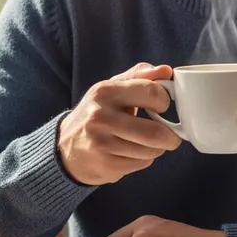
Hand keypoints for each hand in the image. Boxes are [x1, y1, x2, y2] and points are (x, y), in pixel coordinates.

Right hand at [57, 63, 182, 185]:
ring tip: (147, 143)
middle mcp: (100, 117)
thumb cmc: (96, 113)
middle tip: (171, 136)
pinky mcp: (106, 165)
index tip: (163, 106)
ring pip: (151, 151)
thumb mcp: (113, 88)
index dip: (165, 101)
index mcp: (105, 92)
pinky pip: (142, 163)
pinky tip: (131, 153)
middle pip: (155, 132)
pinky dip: (144, 159)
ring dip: (157, 148)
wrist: (65, 147)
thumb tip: (166, 71)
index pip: (152, 93)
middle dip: (170, 136)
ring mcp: (101, 143)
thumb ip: (140, 76)